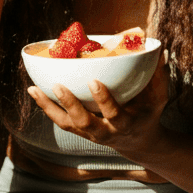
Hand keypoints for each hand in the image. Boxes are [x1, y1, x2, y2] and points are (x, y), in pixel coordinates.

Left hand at [27, 54, 169, 161]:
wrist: (138, 143)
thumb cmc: (147, 114)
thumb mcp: (158, 98)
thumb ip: (159, 76)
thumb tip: (159, 50)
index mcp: (124, 124)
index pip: (114, 114)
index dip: (104, 100)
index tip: (94, 81)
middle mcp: (104, 132)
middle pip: (84, 122)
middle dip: (70, 105)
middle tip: (57, 85)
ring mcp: (89, 134)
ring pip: (66, 124)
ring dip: (48, 107)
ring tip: (33, 89)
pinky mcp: (79, 132)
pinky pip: (60, 121)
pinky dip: (46, 107)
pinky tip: (34, 91)